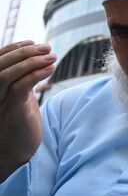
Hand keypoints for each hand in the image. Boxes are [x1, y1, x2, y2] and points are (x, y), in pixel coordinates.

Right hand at [0, 41, 55, 179]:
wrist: (14, 153)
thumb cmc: (16, 123)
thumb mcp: (15, 97)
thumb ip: (18, 80)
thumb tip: (35, 58)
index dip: (12, 49)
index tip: (32, 43)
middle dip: (24, 52)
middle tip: (47, 47)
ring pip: (7, 74)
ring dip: (32, 61)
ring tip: (52, 56)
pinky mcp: (11, 112)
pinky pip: (20, 87)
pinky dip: (36, 74)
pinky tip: (51, 69)